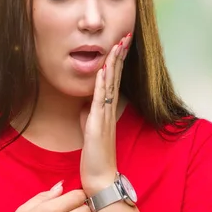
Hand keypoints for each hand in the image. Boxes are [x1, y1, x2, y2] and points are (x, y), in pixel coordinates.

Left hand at [80, 33, 132, 195]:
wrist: (100, 176)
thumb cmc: (95, 154)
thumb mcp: (89, 128)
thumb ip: (89, 112)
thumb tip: (86, 102)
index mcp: (107, 109)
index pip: (114, 79)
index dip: (117, 61)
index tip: (121, 43)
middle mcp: (109, 109)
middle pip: (116, 77)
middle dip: (119, 55)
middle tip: (125, 35)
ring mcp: (105, 116)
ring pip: (110, 84)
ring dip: (113, 64)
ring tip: (117, 45)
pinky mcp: (98, 125)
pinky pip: (100, 100)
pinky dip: (101, 84)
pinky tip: (103, 70)